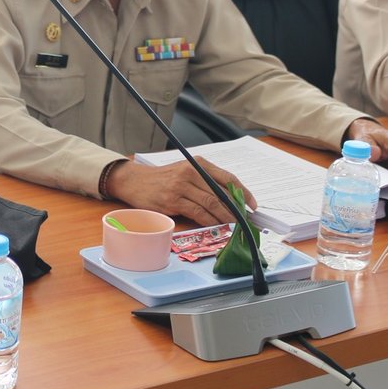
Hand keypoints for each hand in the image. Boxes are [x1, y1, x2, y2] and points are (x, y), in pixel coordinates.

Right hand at [105, 159, 253, 226]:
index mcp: (197, 163)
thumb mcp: (185, 171)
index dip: (243, 192)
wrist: (135, 181)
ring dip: (225, 217)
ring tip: (234, 225)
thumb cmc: (163, 178)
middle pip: (221, 192)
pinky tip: (215, 225)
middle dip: (236, 208)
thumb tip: (230, 199)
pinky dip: (209, 220)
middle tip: (245, 220)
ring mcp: (181, 186)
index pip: (227, 177)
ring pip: (211, 204)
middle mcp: (191, 172)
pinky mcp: (173, 201)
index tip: (253, 205)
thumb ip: (205, 181)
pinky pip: (197, 212)